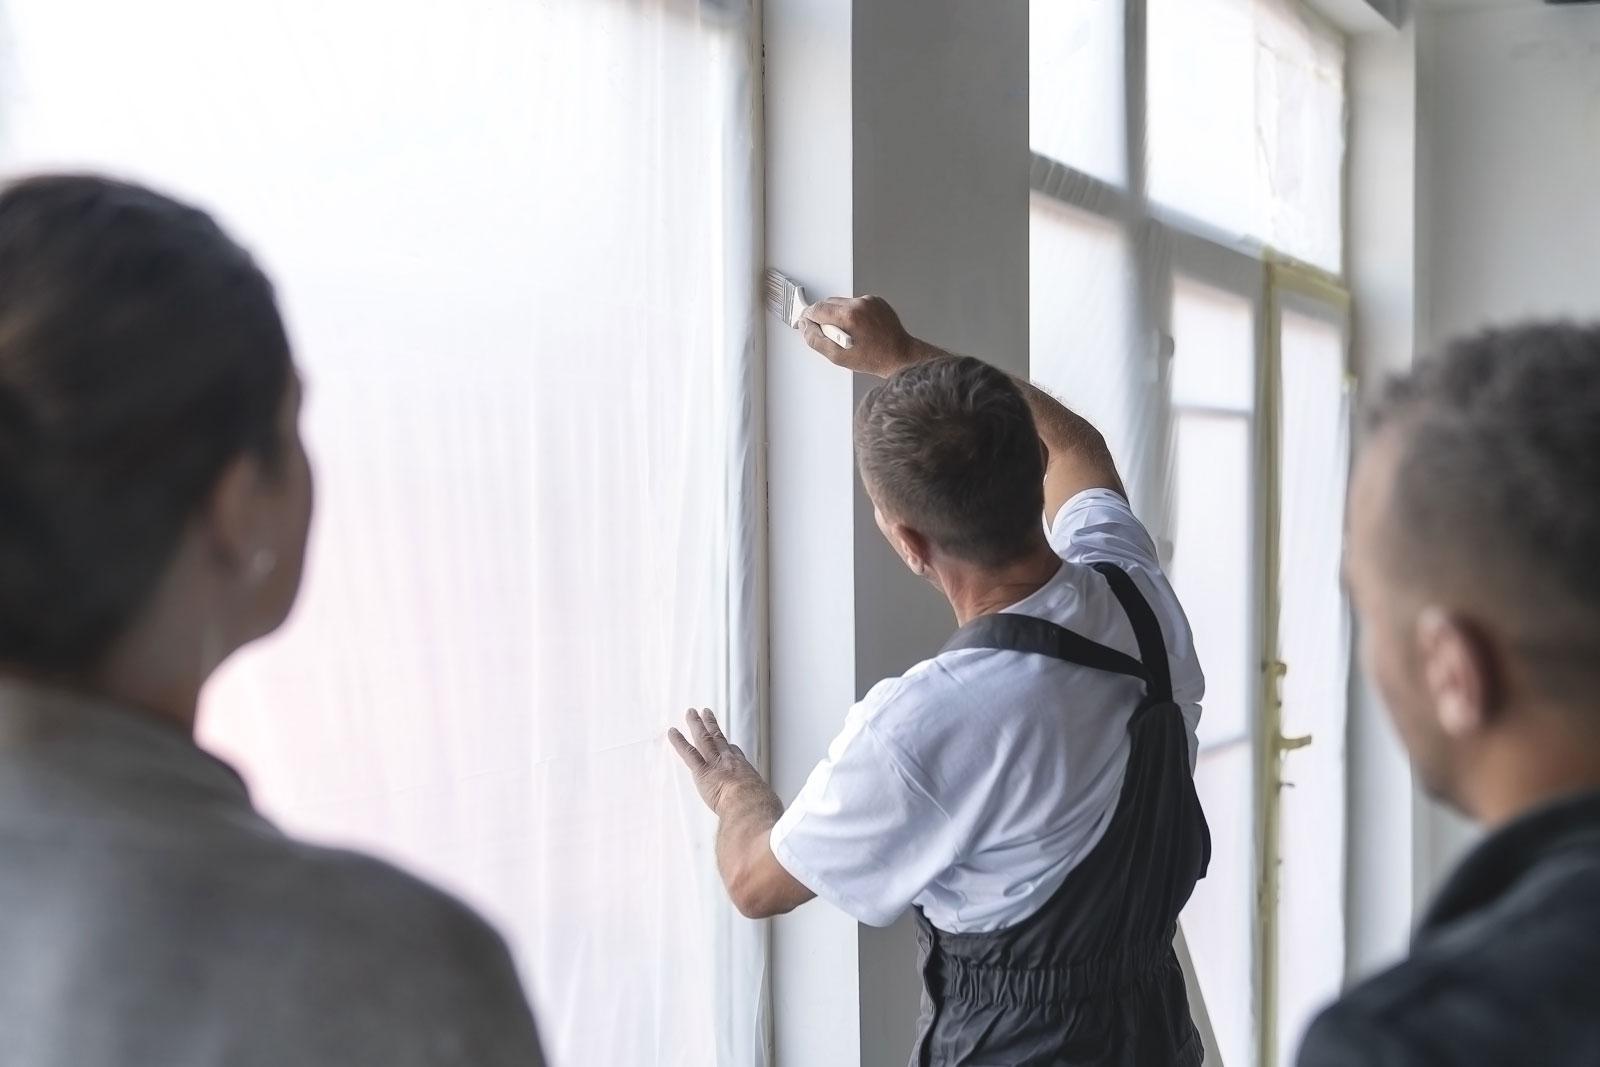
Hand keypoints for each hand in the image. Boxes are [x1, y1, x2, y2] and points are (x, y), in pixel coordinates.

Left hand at [668, 708, 767, 815]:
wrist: (750, 807)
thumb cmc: (760, 808)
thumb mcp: (765, 803)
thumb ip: (761, 803)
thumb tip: (765, 811)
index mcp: (744, 770)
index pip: (735, 754)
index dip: (730, 747)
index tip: (727, 743)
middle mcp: (730, 761)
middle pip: (719, 738)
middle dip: (711, 725)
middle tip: (706, 713)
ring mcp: (716, 764)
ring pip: (704, 739)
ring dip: (696, 724)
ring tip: (690, 713)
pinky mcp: (702, 772)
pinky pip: (689, 753)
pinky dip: (679, 741)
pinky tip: (672, 732)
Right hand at [800, 295, 921, 377]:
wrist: (900, 356)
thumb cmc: (874, 359)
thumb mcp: (838, 357)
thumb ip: (816, 340)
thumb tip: (804, 327)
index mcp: (849, 316)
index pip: (817, 308)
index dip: (808, 317)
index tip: (806, 324)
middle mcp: (859, 304)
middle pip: (828, 303)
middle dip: (823, 317)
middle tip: (829, 335)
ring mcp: (869, 301)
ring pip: (841, 303)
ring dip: (837, 315)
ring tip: (847, 334)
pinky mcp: (876, 301)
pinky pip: (855, 304)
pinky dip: (851, 314)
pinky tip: (858, 329)